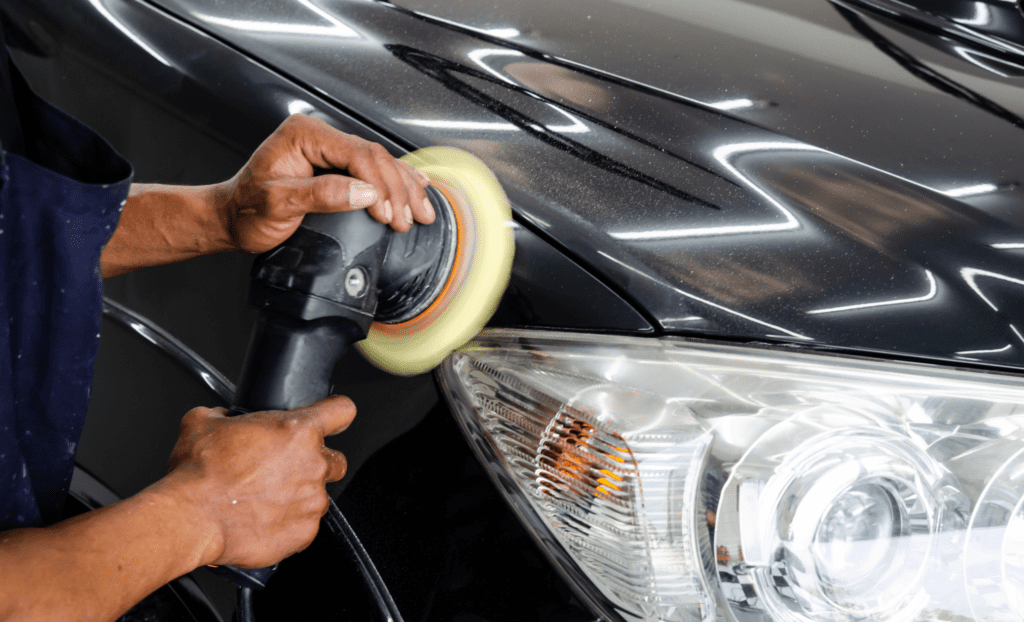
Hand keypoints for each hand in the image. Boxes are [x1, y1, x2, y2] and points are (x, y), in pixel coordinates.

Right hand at [161, 396, 355, 567]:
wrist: (190, 517)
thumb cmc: (199, 473)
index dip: (336, 413)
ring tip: (266, 498)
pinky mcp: (305, 532)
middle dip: (315, 462)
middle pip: (335, 459)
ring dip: (299, 495)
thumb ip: (223, 415)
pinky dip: (289, 523)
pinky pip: (306, 525)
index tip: (332, 419)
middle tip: (284, 469)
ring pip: (319, 494)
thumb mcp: (202, 422)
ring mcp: (312, 500)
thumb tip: (222, 417)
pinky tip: (263, 519)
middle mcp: (313, 464)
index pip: (342, 411)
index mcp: (298, 430)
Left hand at [221, 114, 434, 252]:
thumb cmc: (246, 210)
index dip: (380, 185)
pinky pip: (372, 168)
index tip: (389, 214)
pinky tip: (415, 187)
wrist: (231, 218)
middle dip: (399, 190)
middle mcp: (318, 136)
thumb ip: (322, 195)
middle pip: (374, 157)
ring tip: (422, 210)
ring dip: (404, 187)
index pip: (357, 154)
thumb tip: (365, 192)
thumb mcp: (279, 204)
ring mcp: (327, 148)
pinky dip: (396, 182)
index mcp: (304, 135)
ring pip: (379, 162)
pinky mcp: (333, 164)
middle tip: (411, 218)